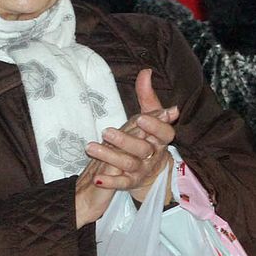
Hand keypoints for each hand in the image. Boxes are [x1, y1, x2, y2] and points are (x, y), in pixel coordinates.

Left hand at [75, 69, 177, 225]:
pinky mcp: (131, 183)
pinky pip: (121, 184)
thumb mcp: (148, 116)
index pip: (165, 133)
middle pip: (143, 149)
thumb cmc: (148, 136)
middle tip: (106, 131)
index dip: (155, 125)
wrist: (151, 170)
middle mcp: (154, 155)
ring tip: (90, 147)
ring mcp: (143, 170)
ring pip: (129, 164)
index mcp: (161, 139)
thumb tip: (146, 71)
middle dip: (125, 140)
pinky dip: (110, 182)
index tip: (141, 117)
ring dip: (110, 157)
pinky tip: (96, 178)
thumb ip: (147, 95)